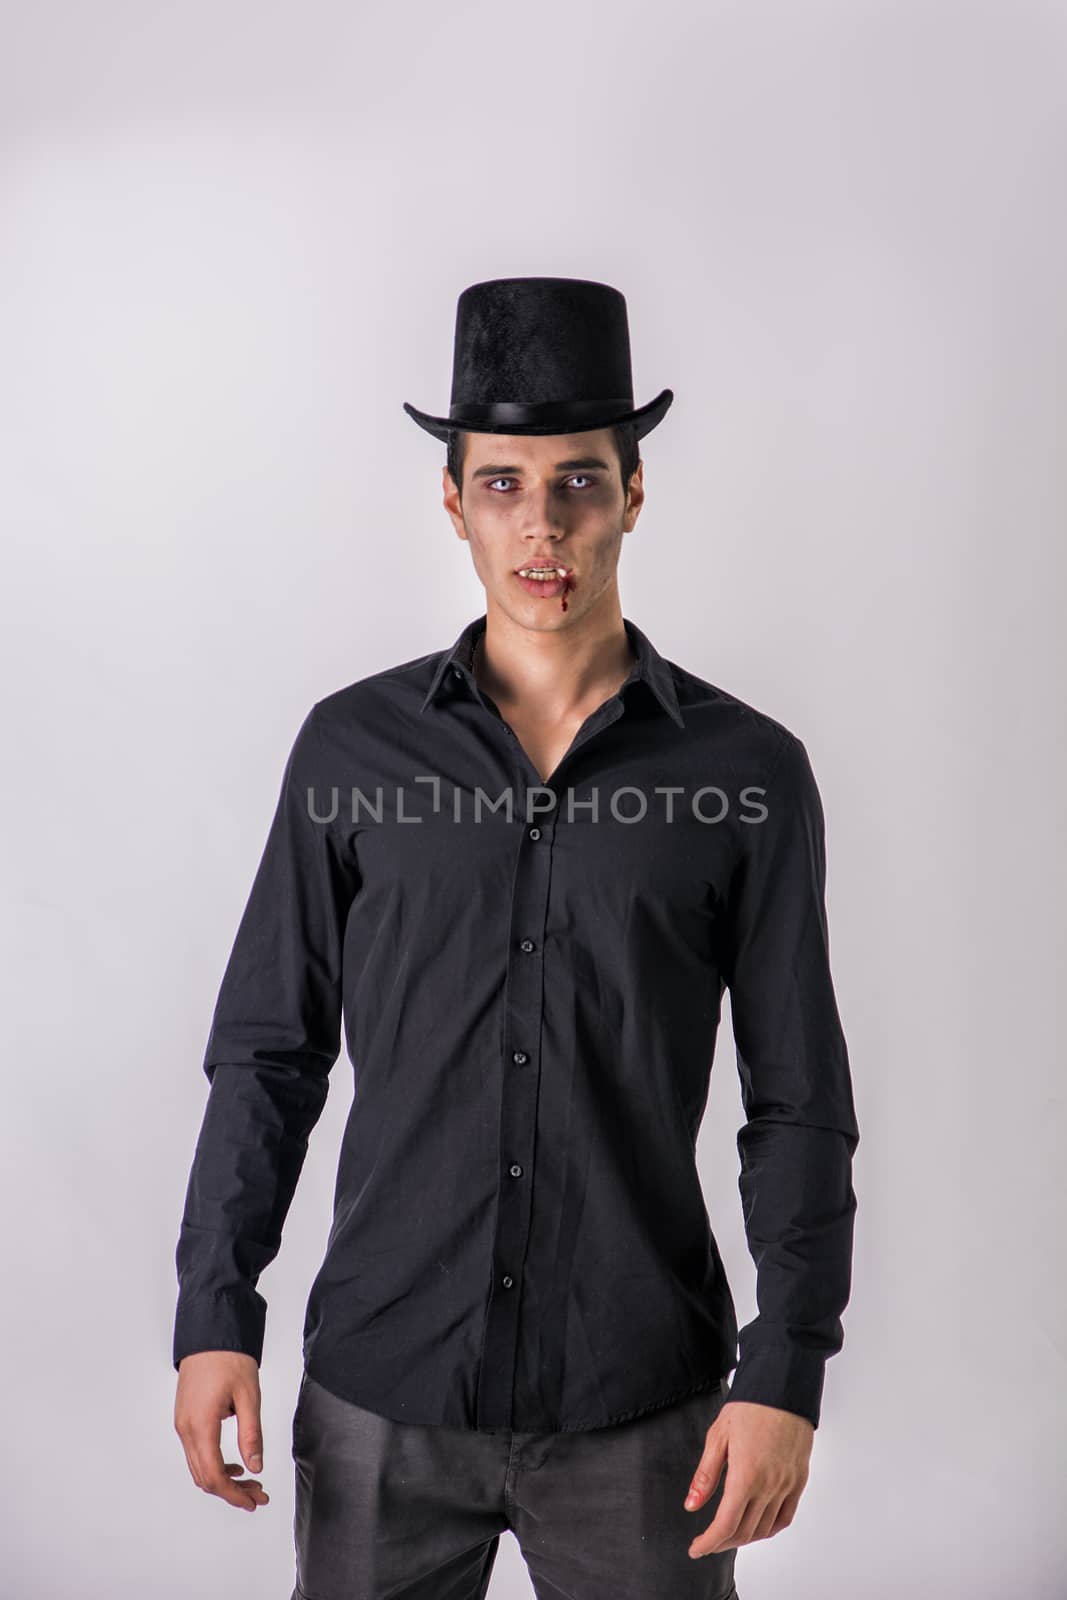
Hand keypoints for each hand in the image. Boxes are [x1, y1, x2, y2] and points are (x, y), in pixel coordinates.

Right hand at [174, 1351, 270, 1512]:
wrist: (210, 1334)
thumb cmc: (229, 1358)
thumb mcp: (249, 1395)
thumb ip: (251, 1434)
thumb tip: (256, 1467)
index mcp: (201, 1425)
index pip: (214, 1475)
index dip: (234, 1495)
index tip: (254, 1502)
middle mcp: (186, 1429)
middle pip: (204, 1477)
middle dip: (231, 1492)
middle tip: (258, 1495)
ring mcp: (182, 1424)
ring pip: (199, 1468)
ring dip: (223, 1480)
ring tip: (251, 1482)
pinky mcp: (185, 1418)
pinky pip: (196, 1453)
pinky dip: (214, 1465)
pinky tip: (234, 1465)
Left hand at [683, 1399, 812, 1557]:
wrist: (783, 1387)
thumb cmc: (749, 1406)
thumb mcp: (718, 1436)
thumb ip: (705, 1475)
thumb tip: (692, 1504)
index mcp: (746, 1475)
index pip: (726, 1524)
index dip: (709, 1542)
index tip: (696, 1548)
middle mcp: (769, 1485)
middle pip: (744, 1531)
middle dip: (722, 1542)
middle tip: (707, 1541)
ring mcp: (787, 1485)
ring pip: (765, 1528)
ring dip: (744, 1537)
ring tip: (728, 1534)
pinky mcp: (799, 1480)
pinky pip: (785, 1516)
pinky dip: (770, 1528)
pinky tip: (757, 1526)